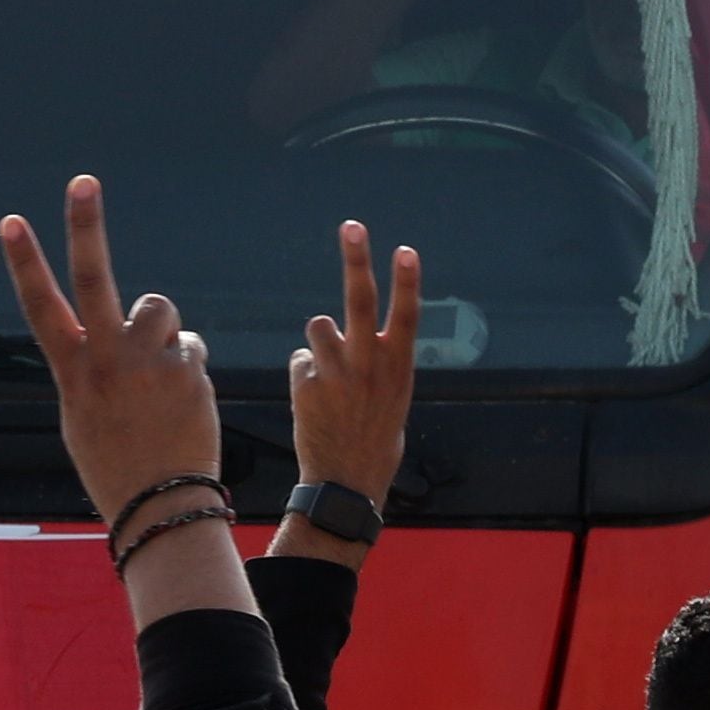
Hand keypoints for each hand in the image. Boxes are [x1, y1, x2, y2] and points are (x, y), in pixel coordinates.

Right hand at [0, 178, 225, 527]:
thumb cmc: (116, 462)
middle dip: (85, 226)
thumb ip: (92, 366)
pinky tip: (180, 405)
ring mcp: (147, 363)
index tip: (12, 220)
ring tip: (157, 376)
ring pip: (159, 310)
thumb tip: (117, 328)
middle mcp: (105, 361)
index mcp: (72, 373)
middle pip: (94, 278)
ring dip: (162, 331)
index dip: (24, 261)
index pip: (40, 307)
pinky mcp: (187, 370)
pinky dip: (186, 369)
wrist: (162, 505)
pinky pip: (189, 347)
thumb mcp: (82, 415)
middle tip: (83, 181)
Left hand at [289, 220, 422, 507]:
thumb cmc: (374, 438)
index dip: (408, 280)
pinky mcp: (307, 384)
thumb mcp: (393, 398)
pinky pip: (301, 360)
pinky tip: (315, 400)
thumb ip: (378, 362)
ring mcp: (338, 373)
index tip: (406, 250)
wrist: (346, 483)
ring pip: (318, 326)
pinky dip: (306, 373)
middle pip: (362, 300)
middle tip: (351, 226)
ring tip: (329, 372)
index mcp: (399, 367)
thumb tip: (352, 332)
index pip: (407, 315)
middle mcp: (370, 365)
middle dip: (357, 259)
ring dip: (320, 340)